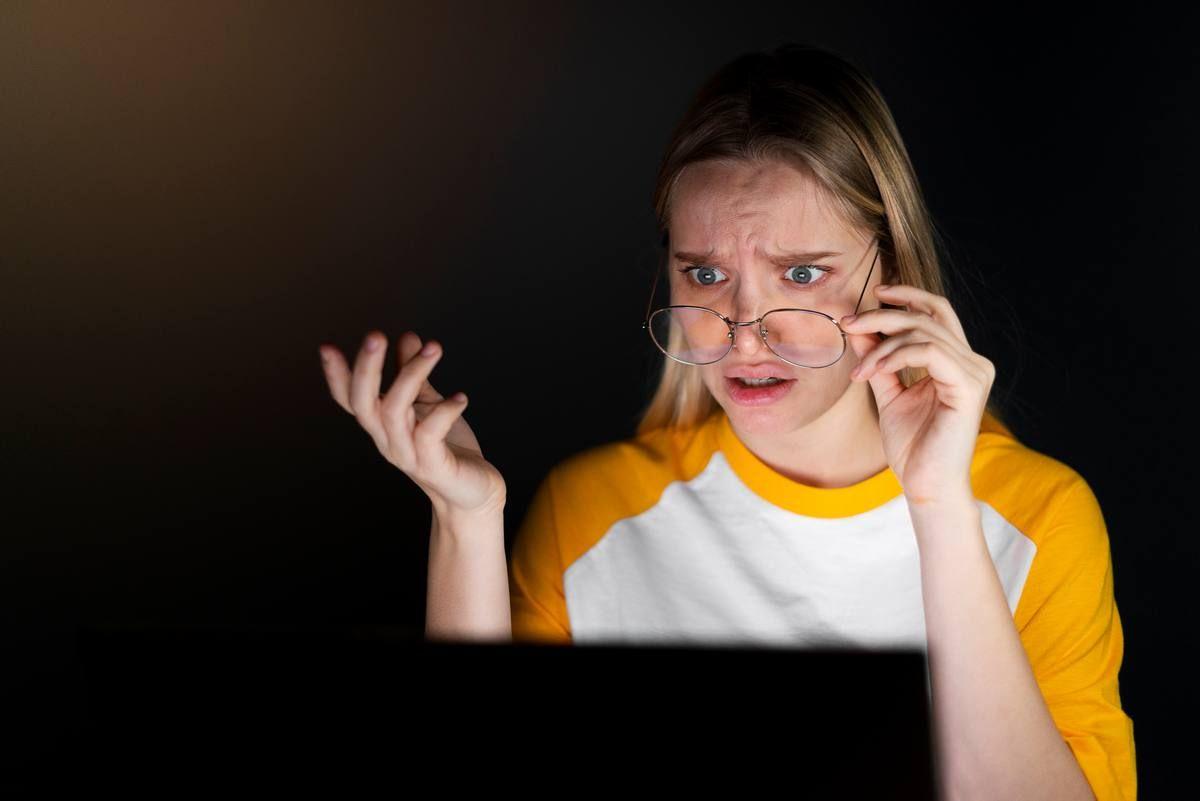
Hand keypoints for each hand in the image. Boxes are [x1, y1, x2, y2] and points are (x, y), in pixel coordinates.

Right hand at [319, 330, 506, 516]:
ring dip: (411, 375)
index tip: (326, 348)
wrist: (473, 494)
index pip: (351, 400)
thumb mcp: (429, 406)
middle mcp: (388, 441)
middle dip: (367, 368)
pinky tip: (460, 397)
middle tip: (375, 335)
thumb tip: (407, 337)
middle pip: (364, 403)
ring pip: (395, 412)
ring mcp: (408, 455)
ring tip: (434, 348)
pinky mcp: (433, 466)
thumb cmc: (449, 449)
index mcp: (383, 426)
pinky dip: (445, 411)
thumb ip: (415, 376)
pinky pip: (430, 434)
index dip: (336, 377)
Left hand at [839, 284, 995, 504]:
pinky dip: (895, 356)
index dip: (907, 297)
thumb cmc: (912, 446)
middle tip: (848, 323)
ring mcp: (974, 373)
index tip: (871, 295)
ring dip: (881, 345)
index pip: (937, 312)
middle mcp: (973, 362)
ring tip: (859, 370)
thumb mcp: (887, 392)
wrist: (925, 485)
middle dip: (882, 315)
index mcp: (957, 361)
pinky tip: (873, 372)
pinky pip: (929, 352)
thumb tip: (857, 327)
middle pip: (928, 316)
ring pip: (923, 332)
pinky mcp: (968, 387)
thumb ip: (877, 359)